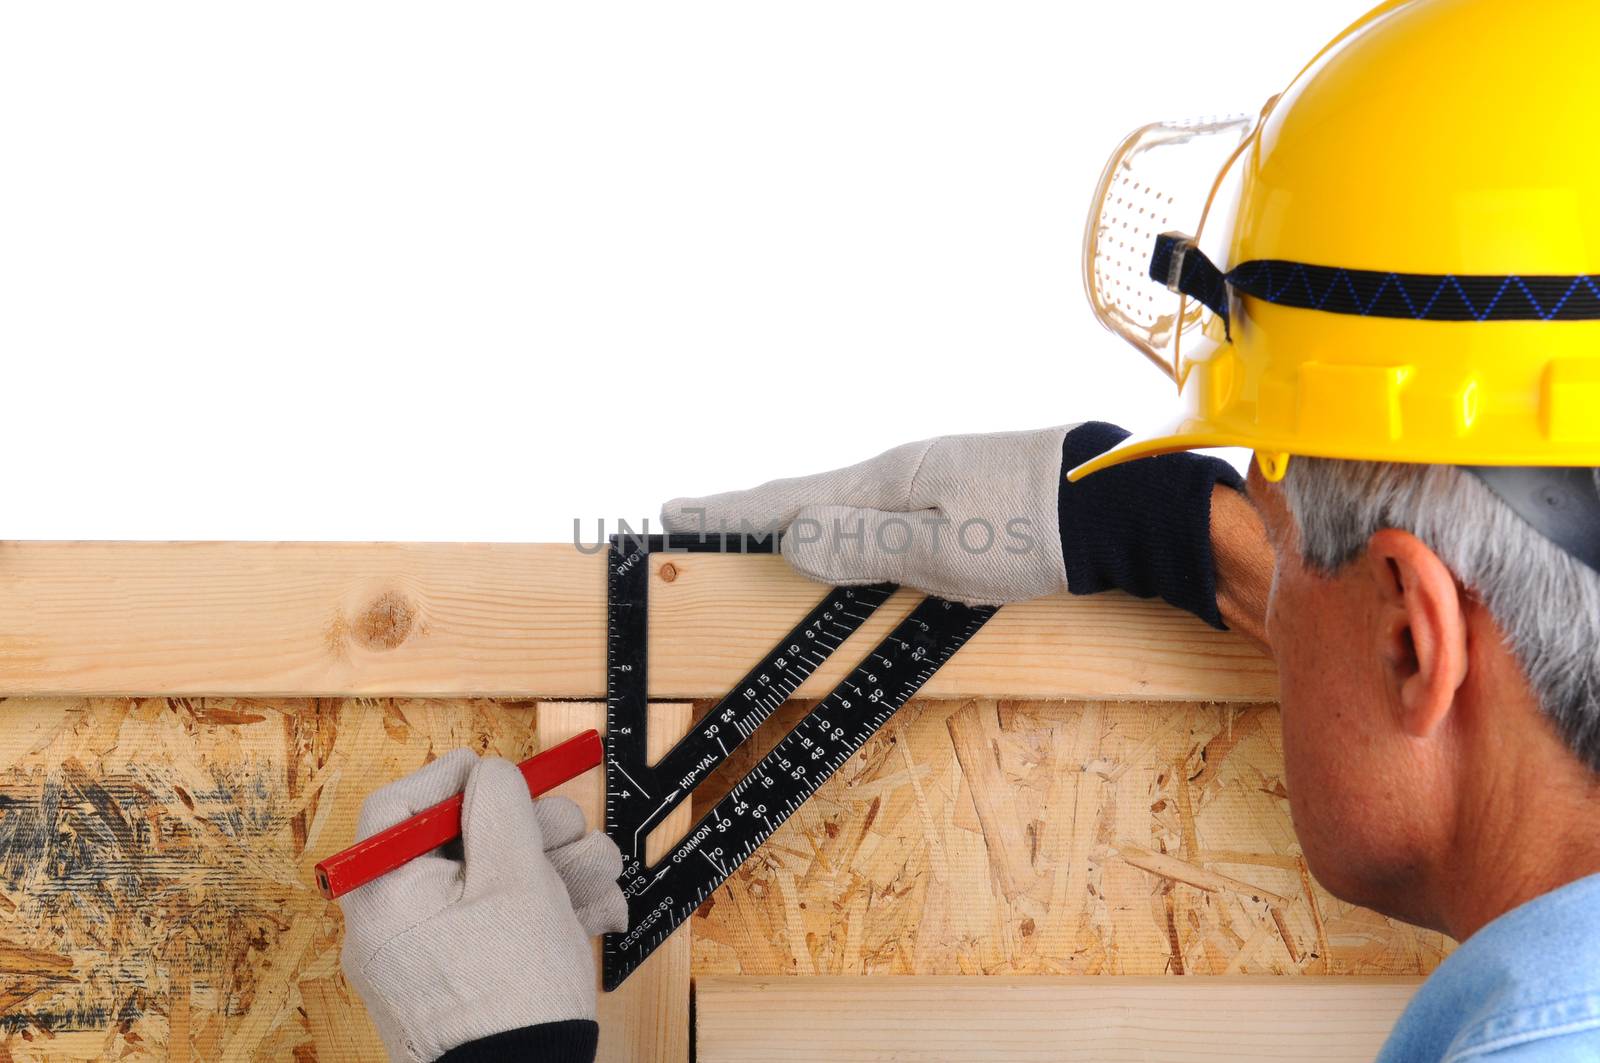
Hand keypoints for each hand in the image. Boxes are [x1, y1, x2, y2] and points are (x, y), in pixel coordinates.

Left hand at [338, 749, 625, 1062]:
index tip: (496, 769)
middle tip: (571, 831)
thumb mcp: (516, 878)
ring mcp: (429, 954)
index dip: (451, 778)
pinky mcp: (462, 977)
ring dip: (557, 868)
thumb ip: (500, 809)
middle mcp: (396, 925)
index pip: (399, 809)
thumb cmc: (511, 995)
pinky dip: (548, 910)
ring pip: (493, 881)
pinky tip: (594, 910)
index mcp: (384, 895)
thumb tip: (490, 774)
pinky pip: (500, 923)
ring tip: (600, 877)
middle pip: (461, 842)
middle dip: (532, 830)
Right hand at [663, 426, 1075, 604]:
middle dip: (752, 510)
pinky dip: (846, 517)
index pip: (786, 502)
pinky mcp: (962, 489)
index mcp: (885, 484)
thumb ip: (863, 546)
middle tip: (698, 514)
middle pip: (808, 495)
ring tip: (762, 524)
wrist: (1113, 504)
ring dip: (798, 513)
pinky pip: (881, 504)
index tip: (673, 509)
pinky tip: (855, 528)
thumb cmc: (1031, 532)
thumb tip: (790, 542)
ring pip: (846, 499)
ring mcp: (933, 475)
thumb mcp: (940, 551)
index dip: (729, 512)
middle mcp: (901, 471)